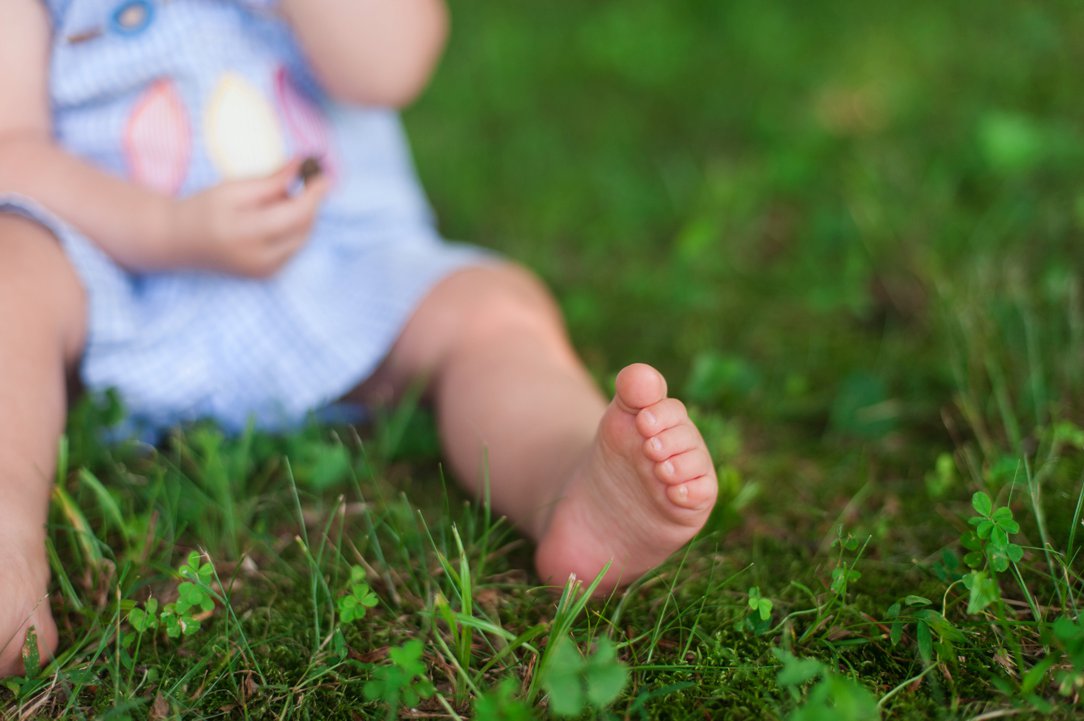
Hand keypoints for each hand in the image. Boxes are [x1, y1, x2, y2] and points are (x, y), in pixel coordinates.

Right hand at [167, 159, 330, 277]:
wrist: (178, 242)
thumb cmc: (203, 209)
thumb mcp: (234, 189)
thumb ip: (272, 181)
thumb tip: (304, 165)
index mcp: (246, 234)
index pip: (295, 214)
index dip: (314, 194)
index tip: (324, 175)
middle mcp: (259, 259)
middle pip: (303, 228)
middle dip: (308, 203)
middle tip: (300, 180)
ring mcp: (264, 272)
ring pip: (302, 239)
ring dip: (301, 216)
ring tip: (277, 200)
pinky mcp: (267, 276)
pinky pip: (293, 249)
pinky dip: (293, 230)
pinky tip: (274, 218)